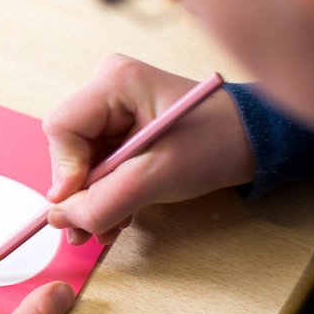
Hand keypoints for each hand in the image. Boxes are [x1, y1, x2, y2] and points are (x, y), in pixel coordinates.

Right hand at [44, 55, 254, 245]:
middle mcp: (107, 90)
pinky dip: (105, 194)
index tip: (80, 206)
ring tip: (108, 230)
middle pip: (68, 148)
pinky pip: (97, 166)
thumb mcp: (158, 177)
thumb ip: (105, 201)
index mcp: (115, 83)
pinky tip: (119, 215)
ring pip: (79, 163)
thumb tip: (58, 219)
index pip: (62, 127)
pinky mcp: (120, 129)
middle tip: (91, 231)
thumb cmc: (217, 143)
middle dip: (80, 193)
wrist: (255, 142)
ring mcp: (113, 110)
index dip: (65, 170)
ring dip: (92, 201)